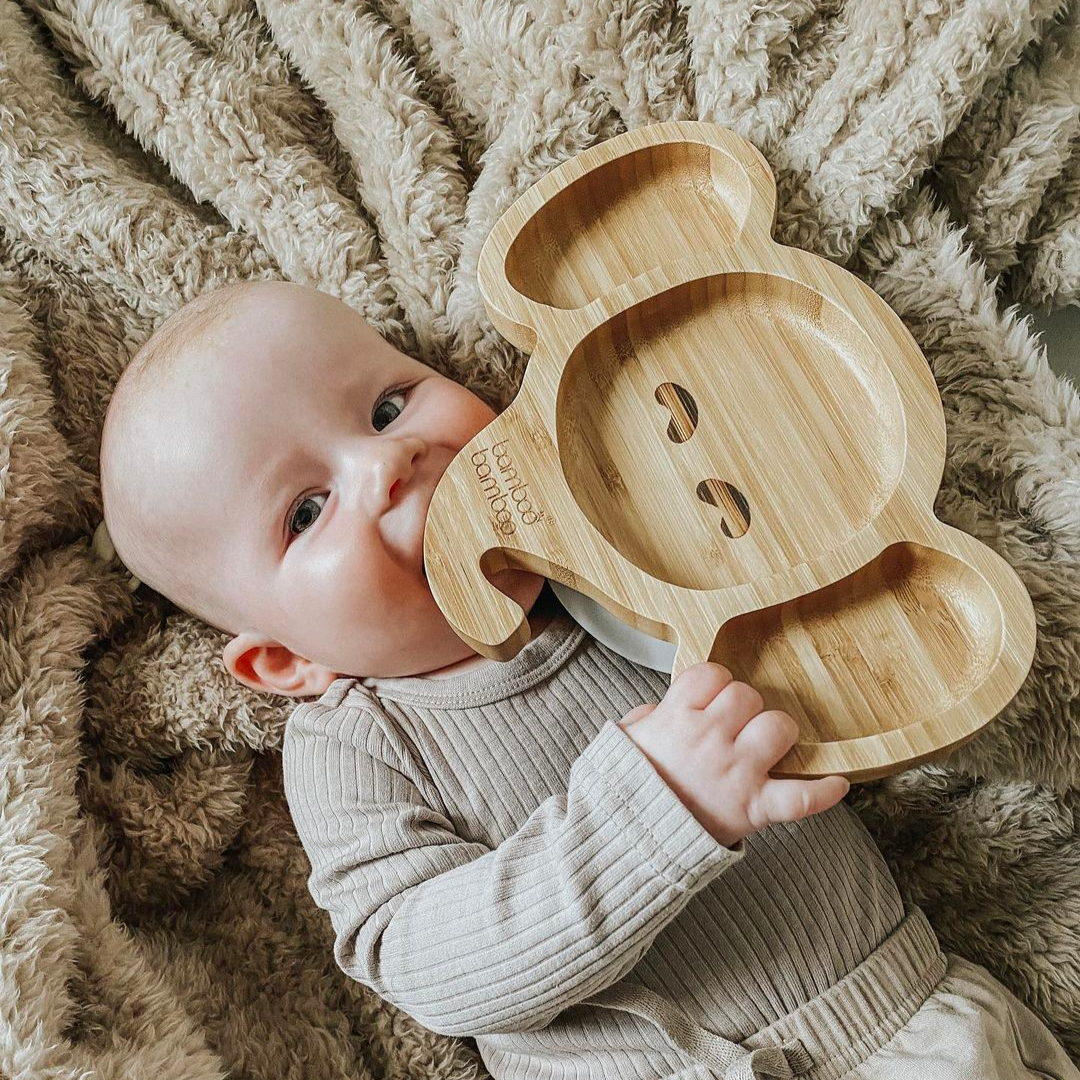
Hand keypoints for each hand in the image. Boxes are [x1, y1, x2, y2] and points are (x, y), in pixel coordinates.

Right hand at [618, 662, 848, 848]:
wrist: (627, 843)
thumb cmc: (624, 791)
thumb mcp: (622, 741)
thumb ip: (645, 718)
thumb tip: (661, 710)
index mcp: (676, 718)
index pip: (711, 674)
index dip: (715, 683)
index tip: (712, 697)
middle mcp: (709, 739)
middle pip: (747, 695)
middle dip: (743, 707)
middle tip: (732, 727)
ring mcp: (735, 772)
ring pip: (778, 727)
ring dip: (775, 733)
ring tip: (764, 746)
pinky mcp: (753, 808)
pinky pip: (800, 798)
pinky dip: (823, 792)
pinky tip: (837, 784)